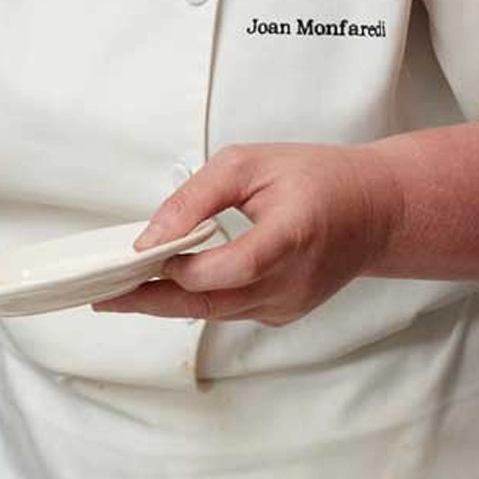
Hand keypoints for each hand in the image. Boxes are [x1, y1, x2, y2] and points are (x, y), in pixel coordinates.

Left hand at [96, 143, 401, 325]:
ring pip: (211, 311)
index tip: (140, 256)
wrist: (376, 212)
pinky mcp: (280, 314)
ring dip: (164, 302)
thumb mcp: (249, 164)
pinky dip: (193, 297)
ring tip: (118, 290)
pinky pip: (226, 309)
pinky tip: (162, 285)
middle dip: (149, 300)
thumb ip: (196, 197)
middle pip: (208, 302)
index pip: (231, 267)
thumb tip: (150, 237)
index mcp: (292, 237)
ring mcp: (286, 305)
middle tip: (102, 293)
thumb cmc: (316, 178)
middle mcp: (291, 282)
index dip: (183, 266)